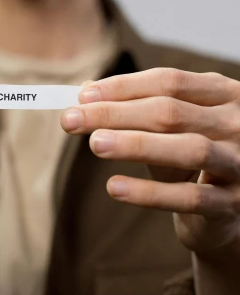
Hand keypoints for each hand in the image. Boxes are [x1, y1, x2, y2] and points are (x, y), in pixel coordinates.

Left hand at [60, 68, 239, 255]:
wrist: (226, 213)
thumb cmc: (191, 160)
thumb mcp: (169, 128)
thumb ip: (136, 109)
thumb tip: (86, 92)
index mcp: (224, 93)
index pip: (169, 82)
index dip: (123, 87)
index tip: (82, 96)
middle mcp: (238, 125)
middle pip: (171, 112)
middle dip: (115, 114)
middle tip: (71, 120)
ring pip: (188, 149)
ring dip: (135, 144)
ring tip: (94, 144)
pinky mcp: (233, 204)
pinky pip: (190, 197)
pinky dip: (149, 192)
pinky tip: (114, 187)